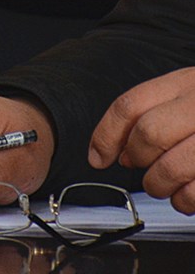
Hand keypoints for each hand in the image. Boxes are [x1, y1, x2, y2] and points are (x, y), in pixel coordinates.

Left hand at [89, 67, 194, 211]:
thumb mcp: (194, 92)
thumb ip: (160, 111)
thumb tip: (121, 148)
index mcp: (187, 81)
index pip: (130, 105)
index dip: (106, 134)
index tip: (98, 157)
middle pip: (149, 135)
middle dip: (139, 160)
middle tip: (142, 171)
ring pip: (173, 167)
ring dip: (161, 186)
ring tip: (166, 188)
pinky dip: (188, 201)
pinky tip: (189, 198)